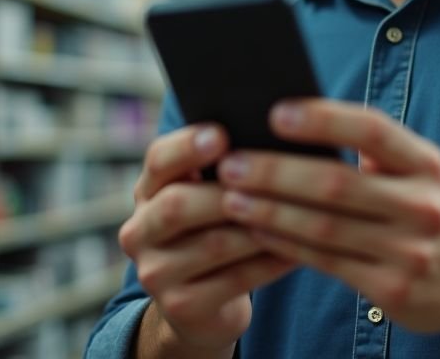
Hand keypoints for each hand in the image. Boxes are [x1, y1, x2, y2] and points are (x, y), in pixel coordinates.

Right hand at [117, 124, 296, 353]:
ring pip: (213, 244)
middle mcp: (139, 231)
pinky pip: (234, 279)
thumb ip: (224, 168)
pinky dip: (270, 262)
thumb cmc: (216, 231)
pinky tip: (298, 249)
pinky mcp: (181, 306)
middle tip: (272, 178)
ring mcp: (155, 273)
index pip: (158, 160)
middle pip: (177, 204)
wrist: (200, 306)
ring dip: (260, 226)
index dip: (187, 146)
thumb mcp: (207, 198)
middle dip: (229, 191)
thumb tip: (270, 133)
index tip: (222, 134)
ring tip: (300, 210)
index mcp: (147, 192)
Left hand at [214, 99, 439, 334]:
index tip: (276, 113)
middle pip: (336, 183)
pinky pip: (326, 262)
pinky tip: (257, 229)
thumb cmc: (428, 208)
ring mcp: (410, 251)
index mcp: (426, 163)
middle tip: (232, 163)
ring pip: (324, 227)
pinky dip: (285, 244)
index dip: (323, 120)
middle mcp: (422, 205)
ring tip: (231, 197)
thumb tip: (298, 118)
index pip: (373, 130)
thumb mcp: (420, 170)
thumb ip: (375, 148)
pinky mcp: (393, 290)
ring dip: (270, 210)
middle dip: (276, 172)